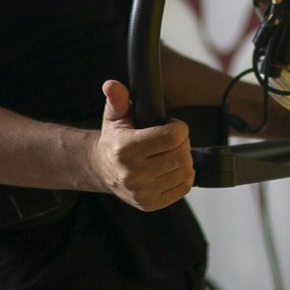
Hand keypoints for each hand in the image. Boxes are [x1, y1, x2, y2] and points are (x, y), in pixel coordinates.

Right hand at [91, 79, 193, 210]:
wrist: (103, 171)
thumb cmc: (114, 140)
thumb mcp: (114, 116)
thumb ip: (117, 99)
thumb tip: (112, 85)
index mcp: (126, 149)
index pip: (172, 137)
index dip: (179, 127)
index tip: (172, 124)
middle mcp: (133, 174)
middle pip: (182, 154)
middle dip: (183, 142)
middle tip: (173, 138)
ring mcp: (143, 192)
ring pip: (185, 171)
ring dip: (185, 159)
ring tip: (172, 152)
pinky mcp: (151, 204)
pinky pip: (184, 187)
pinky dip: (184, 175)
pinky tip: (172, 167)